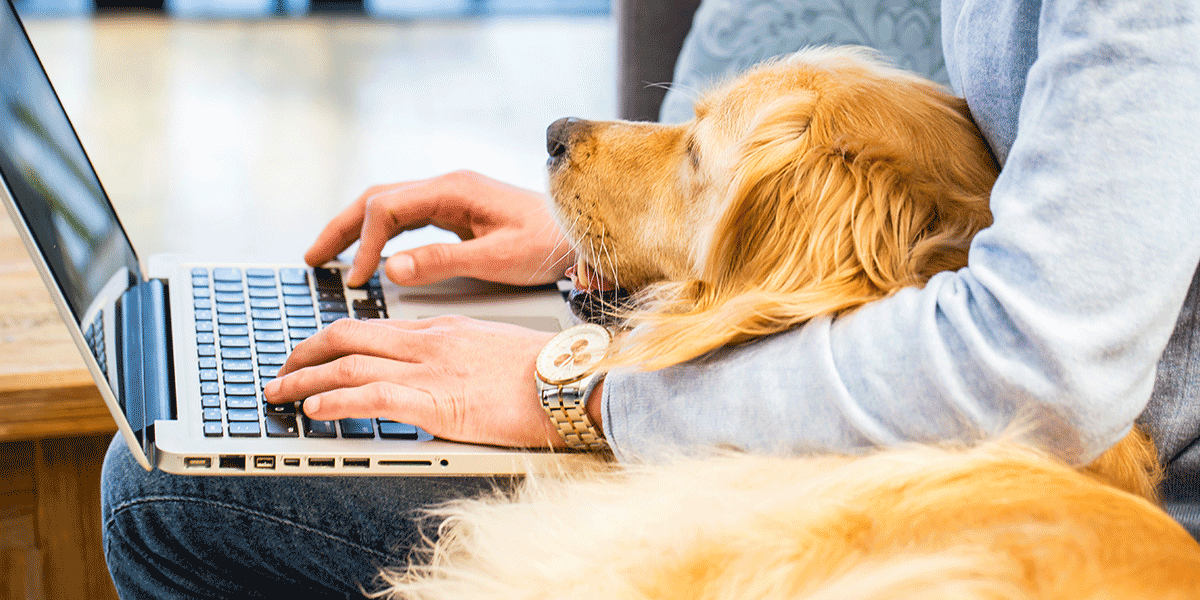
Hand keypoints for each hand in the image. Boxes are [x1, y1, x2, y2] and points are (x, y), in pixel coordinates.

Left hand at [262, 316, 566, 448]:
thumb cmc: (546, 371)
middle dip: (304, 353)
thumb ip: (460, 356)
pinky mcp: (438, 404)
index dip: (331, 340)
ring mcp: (431, 371)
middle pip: (348, 337)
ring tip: (277, 394)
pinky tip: (313, 410)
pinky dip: (335, 402)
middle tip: (279, 369)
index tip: (311, 353)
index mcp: (442, 330)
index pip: (372, 327)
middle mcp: (428, 343)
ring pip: (349, 366)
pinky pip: (373, 398)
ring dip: (304, 380)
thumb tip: (443, 375)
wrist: (573, 380)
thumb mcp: (494, 349)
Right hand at [306, 170, 574, 287]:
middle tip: (312, 258)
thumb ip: (443, 261)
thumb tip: (390, 268)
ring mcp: (452, 198)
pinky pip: (407, 219)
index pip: (387, 209)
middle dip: (341, 228)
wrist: (583, 237)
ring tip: (327, 258)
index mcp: (454, 190)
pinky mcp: (458, 213)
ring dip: (356, 230)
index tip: (356, 277)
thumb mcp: (498, 257)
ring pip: (388, 207)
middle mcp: (448, 187)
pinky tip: (370, 255)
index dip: (363, 243)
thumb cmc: (549, 244)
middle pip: (378, 200)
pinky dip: (381, 236)